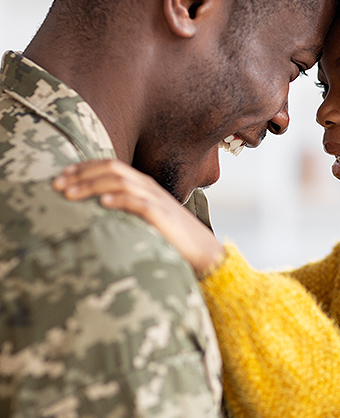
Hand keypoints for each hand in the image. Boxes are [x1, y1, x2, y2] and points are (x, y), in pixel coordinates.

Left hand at [53, 159, 224, 276]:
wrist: (203, 252)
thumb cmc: (172, 238)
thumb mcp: (145, 220)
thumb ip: (125, 212)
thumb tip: (95, 213)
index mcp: (144, 186)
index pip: (111, 165)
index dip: (85, 167)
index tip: (61, 175)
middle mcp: (149, 188)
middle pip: (112, 169)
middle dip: (81, 174)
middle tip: (57, 184)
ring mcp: (157, 200)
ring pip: (121, 181)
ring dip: (92, 185)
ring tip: (70, 193)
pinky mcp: (163, 216)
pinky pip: (139, 202)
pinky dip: (120, 199)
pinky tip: (102, 202)